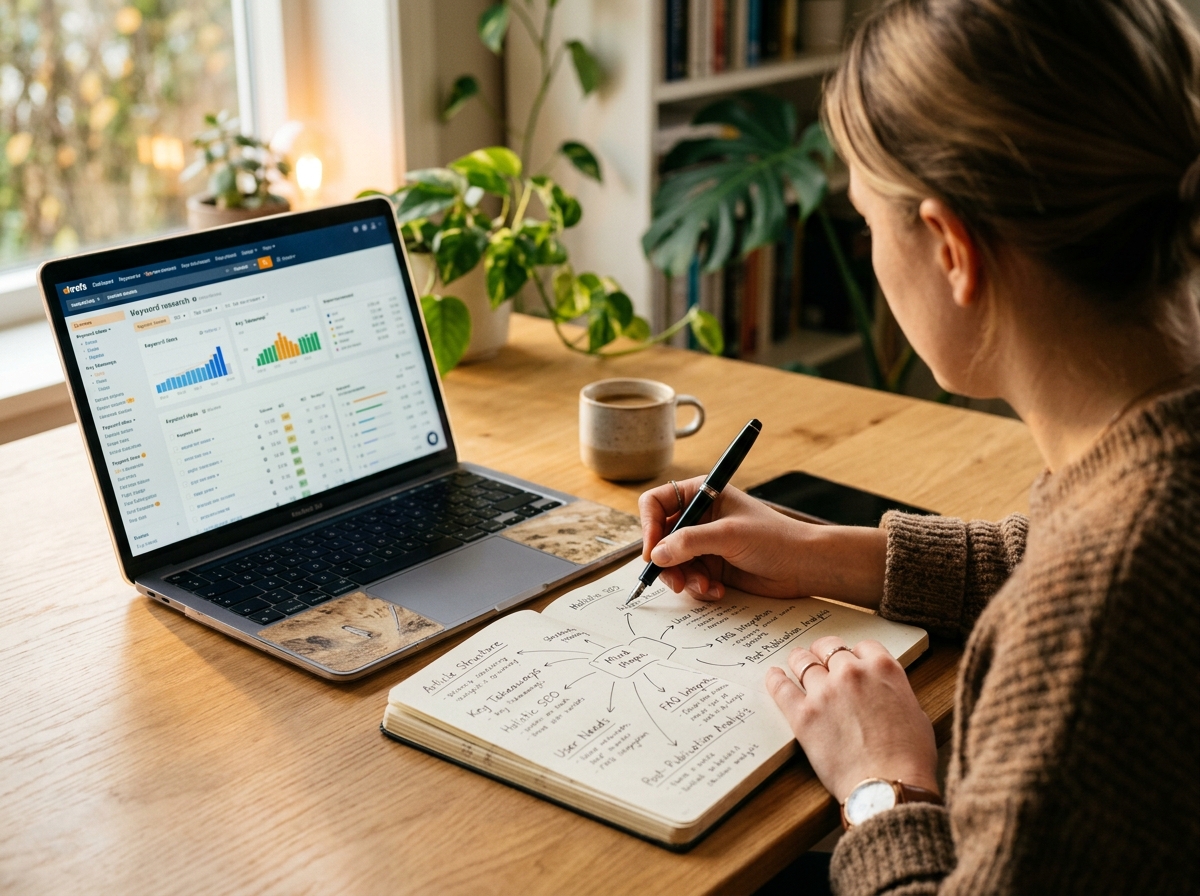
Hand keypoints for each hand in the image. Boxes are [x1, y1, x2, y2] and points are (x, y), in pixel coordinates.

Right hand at [638, 477, 887, 605]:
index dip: (648, 526)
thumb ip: (690, 542)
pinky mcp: (712, 567)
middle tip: (676, 581)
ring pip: (672, 563)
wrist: (804, 566)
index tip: (651, 552)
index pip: (656, 503)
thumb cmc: (774, 538)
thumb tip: (656, 555)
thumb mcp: (729, 535)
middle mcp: (699, 517)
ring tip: (704, 587)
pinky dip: (698, 588)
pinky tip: (717, 591)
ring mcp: (704, 543)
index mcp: (701, 494)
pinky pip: (689, 579)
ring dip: (684, 579)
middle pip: (659, 538)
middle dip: (666, 562)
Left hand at [765, 636, 938, 801]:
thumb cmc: (908, 759)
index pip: (863, 646)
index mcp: (883, 670)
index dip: (855, 653)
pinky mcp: (803, 714)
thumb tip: (884, 694)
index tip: (849, 659)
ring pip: (803, 661)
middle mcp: (852, 673)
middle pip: (829, 648)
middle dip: (824, 652)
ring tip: (796, 662)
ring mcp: (825, 692)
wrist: (889, 787)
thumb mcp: (916, 714)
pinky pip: (781, 687)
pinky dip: (775, 679)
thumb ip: (895, 694)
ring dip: (800, 660)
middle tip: (819, 658)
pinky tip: (774, 675)